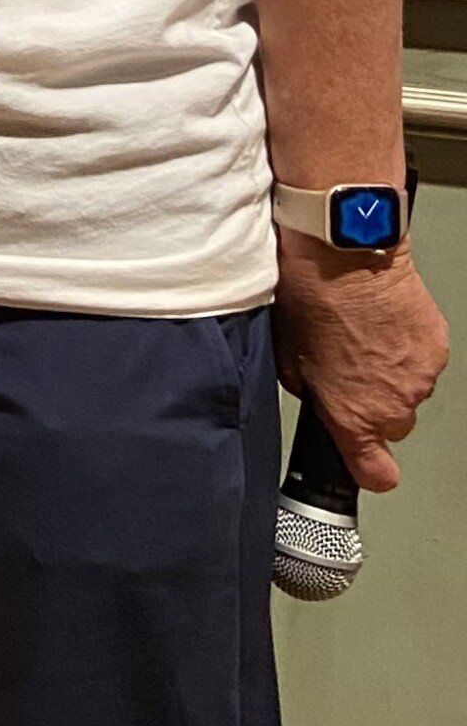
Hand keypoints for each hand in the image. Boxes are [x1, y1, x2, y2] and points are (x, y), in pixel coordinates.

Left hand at [273, 239, 448, 492]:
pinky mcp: (437, 345)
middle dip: (374, 405)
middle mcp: (393, 403)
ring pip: (410, 390)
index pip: (376, 473)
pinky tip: (384, 322)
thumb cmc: (310, 296)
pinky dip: (407, 347)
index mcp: (353, 415)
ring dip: (391, 372)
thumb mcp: (288, 357)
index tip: (367, 464)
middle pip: (393, 425)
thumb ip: (309, 391)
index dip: (370, 468)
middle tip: (350, 369)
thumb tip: (317, 392)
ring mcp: (420, 375)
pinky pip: (424, 360)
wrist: (343, 252)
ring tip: (364, 335)